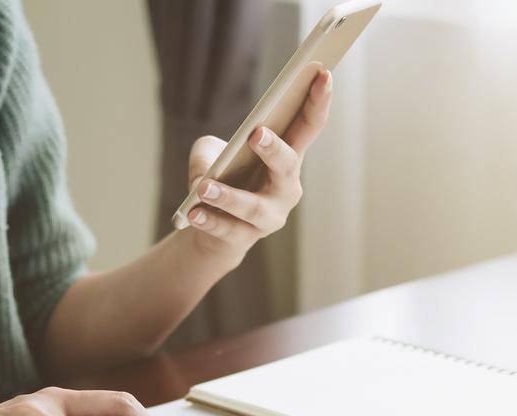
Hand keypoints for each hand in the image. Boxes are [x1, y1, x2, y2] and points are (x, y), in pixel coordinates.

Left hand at [183, 69, 332, 262]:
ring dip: (229, 196)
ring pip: (253, 206)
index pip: (309, 126)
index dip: (318, 101)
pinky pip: (227, 229)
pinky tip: (193, 212)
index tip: (323, 74)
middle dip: (274, 150)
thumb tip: (207, 172)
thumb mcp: (210, 154)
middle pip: (287, 166)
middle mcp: (286, 188)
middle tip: (256, 133)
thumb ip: (206, 151)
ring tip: (204, 187)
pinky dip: (209, 220)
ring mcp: (269, 217)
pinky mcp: (246, 239)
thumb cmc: (222, 179)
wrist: (215, 233)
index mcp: (287, 158)